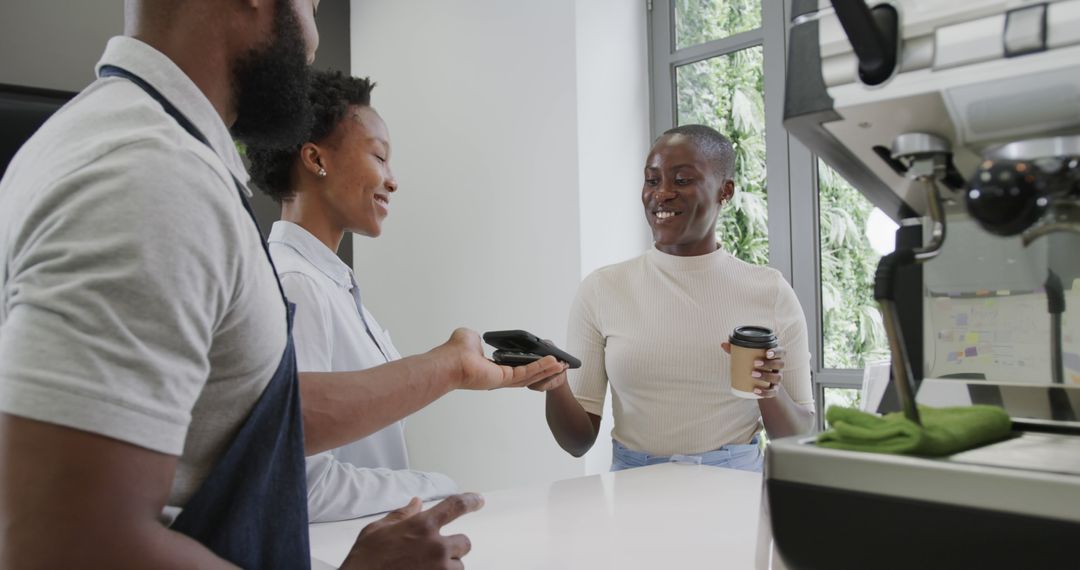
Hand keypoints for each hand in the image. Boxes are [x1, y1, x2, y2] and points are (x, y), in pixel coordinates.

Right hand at [340, 494, 483, 569]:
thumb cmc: (365, 558)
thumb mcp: (378, 529)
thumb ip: (402, 515)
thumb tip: (417, 502)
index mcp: (422, 526)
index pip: (455, 505)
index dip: (471, 500)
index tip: (479, 500)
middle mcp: (436, 546)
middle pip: (465, 542)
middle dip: (454, 546)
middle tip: (435, 552)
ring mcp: (439, 568)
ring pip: (458, 565)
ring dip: (447, 566)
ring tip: (423, 567)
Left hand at [435, 328, 566, 390]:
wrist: (449, 361)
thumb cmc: (454, 351)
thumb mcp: (469, 336)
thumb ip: (477, 338)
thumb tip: (477, 338)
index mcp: (489, 368)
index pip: (513, 367)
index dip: (529, 363)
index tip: (542, 359)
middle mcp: (496, 376)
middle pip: (525, 374)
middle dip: (543, 370)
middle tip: (558, 365)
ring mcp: (500, 379)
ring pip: (529, 375)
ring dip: (546, 369)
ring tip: (562, 365)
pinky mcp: (503, 378)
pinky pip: (526, 372)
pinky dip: (541, 366)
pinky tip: (553, 362)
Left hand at [721, 343, 785, 397]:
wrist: (762, 382)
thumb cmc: (754, 364)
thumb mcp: (748, 357)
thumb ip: (737, 350)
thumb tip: (723, 344)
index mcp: (775, 356)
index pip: (781, 352)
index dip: (776, 352)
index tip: (767, 352)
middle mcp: (779, 367)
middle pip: (780, 364)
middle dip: (769, 363)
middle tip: (755, 363)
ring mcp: (777, 378)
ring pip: (777, 377)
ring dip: (766, 376)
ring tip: (753, 375)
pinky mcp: (774, 389)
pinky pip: (773, 392)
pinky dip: (765, 392)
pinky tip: (755, 391)